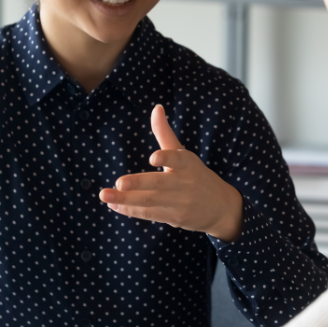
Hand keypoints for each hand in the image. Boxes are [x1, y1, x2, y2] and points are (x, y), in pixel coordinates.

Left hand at [99, 104, 243, 240]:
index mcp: (187, 163)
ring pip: (150, 201)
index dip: (166, 158)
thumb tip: (156, 108)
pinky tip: (114, 206)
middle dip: (138, 184)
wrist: (222, 208)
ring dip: (126, 200)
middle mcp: (184, 183)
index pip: (177, 158)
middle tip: (119, 183)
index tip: (153, 157)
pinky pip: (150, 214)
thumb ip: (165, 133)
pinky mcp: (174, 218)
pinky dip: (131, 210)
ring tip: (105, 195)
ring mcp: (179, 203)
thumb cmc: (196, 175)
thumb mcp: (184, 154)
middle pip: (159, 183)